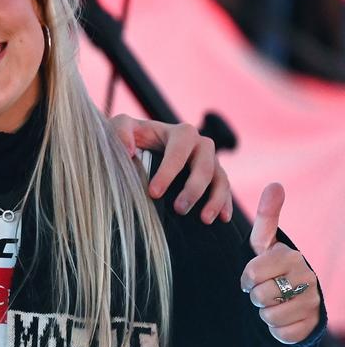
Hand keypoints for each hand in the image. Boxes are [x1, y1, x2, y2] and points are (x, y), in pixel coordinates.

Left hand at [110, 115, 231, 223]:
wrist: (143, 145)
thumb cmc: (132, 137)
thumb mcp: (119, 127)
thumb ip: (120, 131)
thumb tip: (128, 150)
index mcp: (180, 133)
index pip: (178, 152)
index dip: (168, 172)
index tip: (154, 193)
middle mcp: (200, 144)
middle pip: (205, 167)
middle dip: (193, 189)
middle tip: (179, 209)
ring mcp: (211, 160)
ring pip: (220, 178)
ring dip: (215, 199)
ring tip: (204, 219)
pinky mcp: (215, 176)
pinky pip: (225, 189)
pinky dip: (226, 203)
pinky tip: (223, 218)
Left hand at [240, 184, 320, 344]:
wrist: (293, 300)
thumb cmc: (273, 268)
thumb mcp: (264, 244)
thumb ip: (267, 216)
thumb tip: (276, 184)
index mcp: (291, 256)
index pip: (253, 272)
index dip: (247, 278)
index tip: (252, 276)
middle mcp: (307, 277)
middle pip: (260, 295)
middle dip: (255, 296)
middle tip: (264, 290)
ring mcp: (312, 301)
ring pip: (269, 315)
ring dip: (264, 312)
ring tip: (273, 302)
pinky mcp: (311, 324)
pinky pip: (281, 332)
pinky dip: (275, 329)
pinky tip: (282, 317)